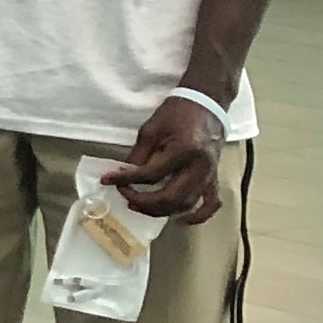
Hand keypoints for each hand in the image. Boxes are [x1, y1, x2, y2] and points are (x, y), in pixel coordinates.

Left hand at [103, 93, 226, 223]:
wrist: (206, 103)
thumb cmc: (177, 113)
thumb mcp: (151, 130)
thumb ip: (138, 156)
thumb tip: (125, 176)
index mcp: (184, 150)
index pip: (150, 175)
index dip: (125, 180)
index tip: (107, 180)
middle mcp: (200, 166)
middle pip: (169, 197)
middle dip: (142, 201)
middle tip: (125, 195)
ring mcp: (210, 174)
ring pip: (186, 204)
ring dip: (161, 210)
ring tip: (140, 205)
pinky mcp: (214, 177)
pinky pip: (210, 204)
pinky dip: (197, 216)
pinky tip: (179, 219)